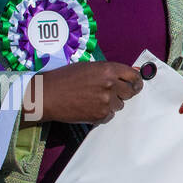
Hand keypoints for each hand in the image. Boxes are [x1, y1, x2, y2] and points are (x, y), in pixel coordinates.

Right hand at [28, 61, 142, 124]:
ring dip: (111, 104)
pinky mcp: (100, 114)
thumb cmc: (65, 78)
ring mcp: (106, 100)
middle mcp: (110, 84)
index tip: (136, 85)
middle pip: (130, 92)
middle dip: (123, 93)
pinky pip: (109, 116)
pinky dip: (102, 114)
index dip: (136, 81)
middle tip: (112, 94)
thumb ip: (110, 71)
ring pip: (120, 105)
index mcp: (109, 69)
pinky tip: (89, 108)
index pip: (134, 76)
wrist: (47, 95)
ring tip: (93, 100)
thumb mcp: (89, 67)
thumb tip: (130, 74)